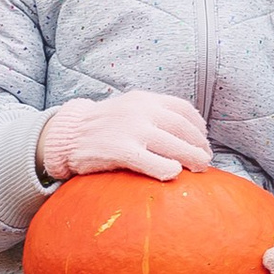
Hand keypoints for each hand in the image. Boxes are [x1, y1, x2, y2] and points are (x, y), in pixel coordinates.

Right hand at [36, 90, 212, 181]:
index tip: (203, 139)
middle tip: (205, 159)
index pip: (183, 109)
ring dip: (191, 158)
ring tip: (198, 169)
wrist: (68, 134)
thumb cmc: (104, 126)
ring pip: (173, 146)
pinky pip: (151, 162)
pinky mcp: (120, 150)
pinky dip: (167, 169)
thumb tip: (187, 131)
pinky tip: (174, 174)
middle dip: (199, 145)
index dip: (199, 126)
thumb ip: (153, 114)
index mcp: (145, 99)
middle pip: (182, 129)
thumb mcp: (129, 108)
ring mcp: (131, 130)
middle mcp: (141, 111)